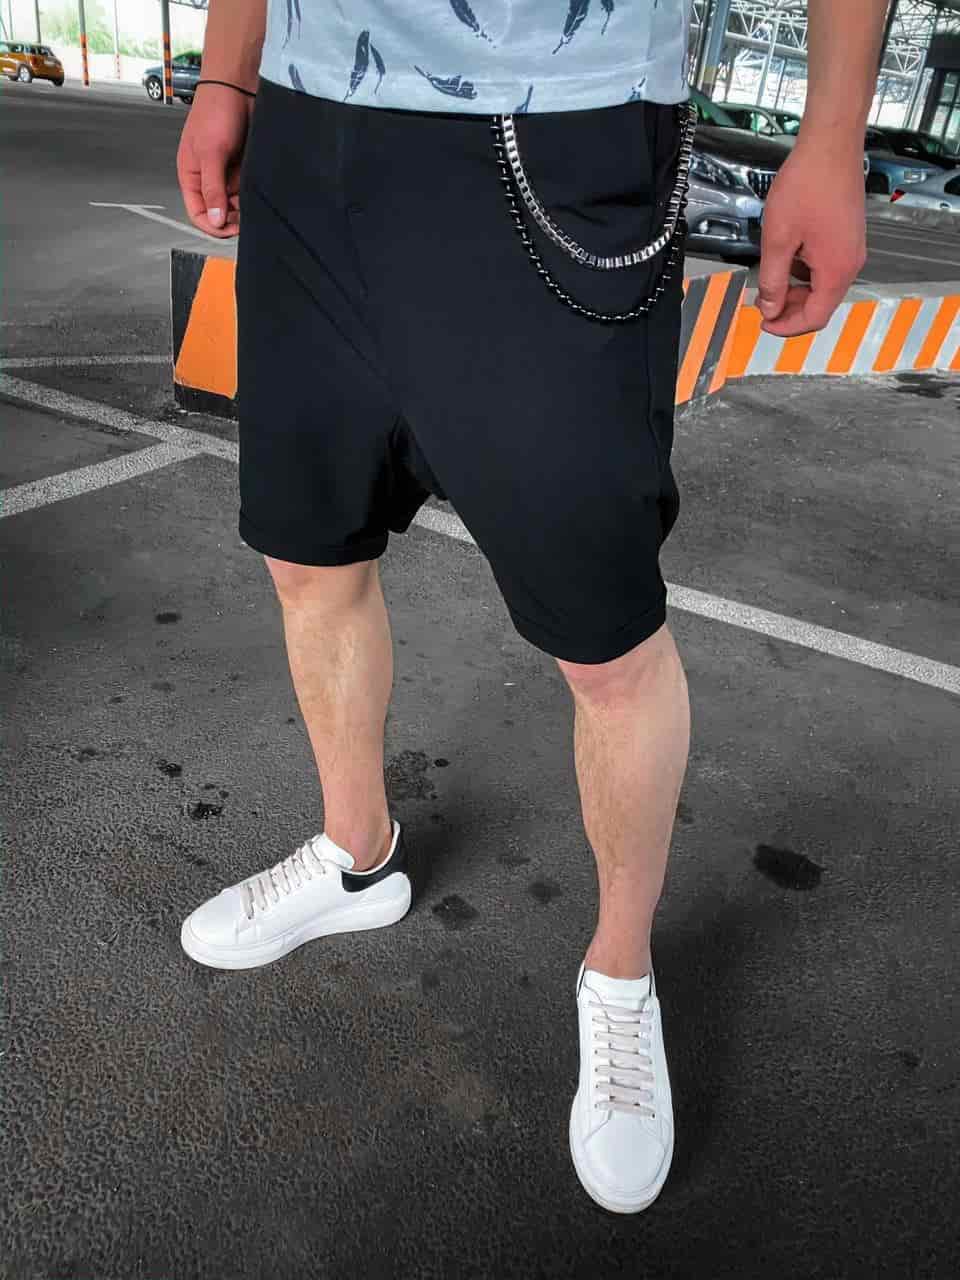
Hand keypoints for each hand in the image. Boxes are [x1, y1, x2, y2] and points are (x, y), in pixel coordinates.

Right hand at [176, 84, 253, 237]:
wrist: (239, 86)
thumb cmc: (216, 110)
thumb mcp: (210, 153)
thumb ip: (212, 188)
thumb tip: (213, 220)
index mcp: (191, 175)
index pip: (198, 213)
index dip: (212, 225)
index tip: (230, 229)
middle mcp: (208, 176)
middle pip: (219, 212)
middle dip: (232, 218)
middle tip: (247, 218)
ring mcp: (226, 172)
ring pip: (236, 203)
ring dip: (245, 206)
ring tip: (254, 201)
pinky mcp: (243, 166)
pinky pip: (249, 189)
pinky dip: (254, 193)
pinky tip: (260, 190)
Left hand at [757, 142, 866, 336]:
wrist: (830, 145)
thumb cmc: (808, 184)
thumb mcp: (778, 240)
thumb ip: (773, 280)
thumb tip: (770, 308)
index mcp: (837, 270)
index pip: (814, 318)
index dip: (786, 327)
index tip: (764, 323)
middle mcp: (850, 263)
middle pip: (820, 305)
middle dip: (790, 309)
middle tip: (763, 302)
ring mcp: (852, 250)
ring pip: (822, 287)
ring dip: (796, 290)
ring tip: (771, 280)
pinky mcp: (848, 237)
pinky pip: (826, 267)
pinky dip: (805, 272)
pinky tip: (787, 259)